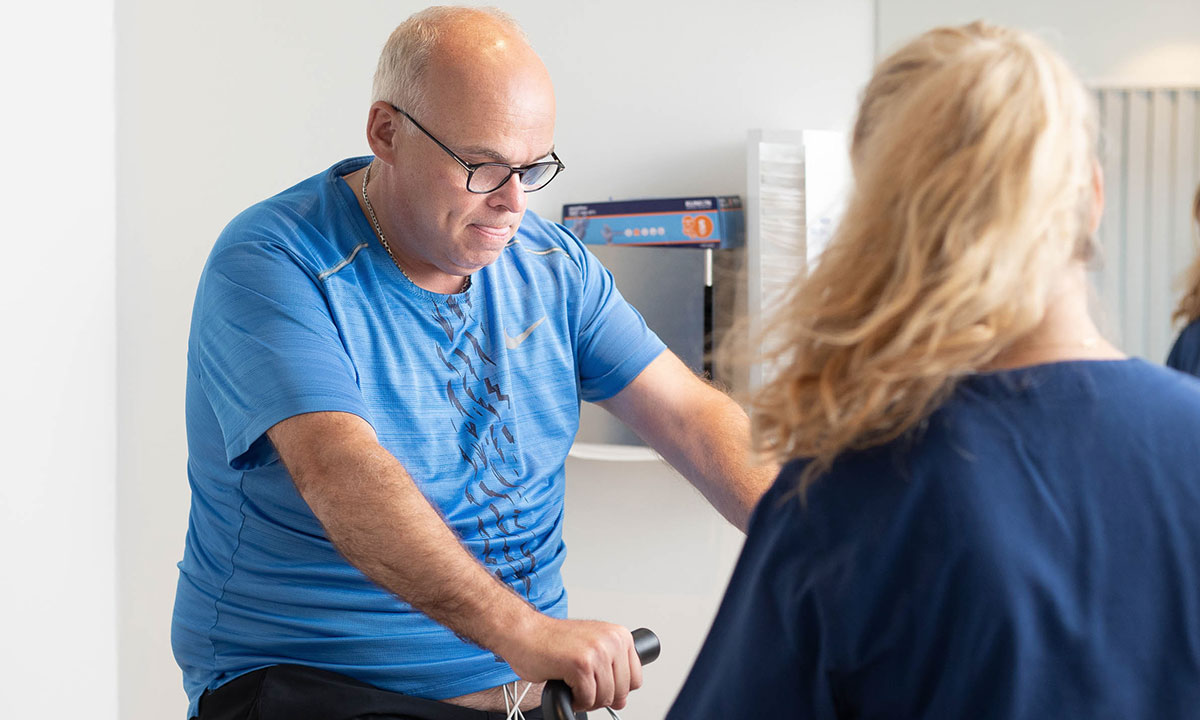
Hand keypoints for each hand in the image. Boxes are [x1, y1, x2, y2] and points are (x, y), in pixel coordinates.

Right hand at [498, 614, 642, 710]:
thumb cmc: (552, 640)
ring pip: (605, 697)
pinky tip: (566, 685)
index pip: (636, 678)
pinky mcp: (581, 664)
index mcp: (619, 635)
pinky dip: (575, 700)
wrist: (523, 632)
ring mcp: (597, 651)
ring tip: (573, 684)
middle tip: (582, 687)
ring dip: (587, 699)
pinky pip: (587, 699)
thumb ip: (610, 668)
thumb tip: (622, 699)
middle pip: (622, 691)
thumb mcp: (591, 647)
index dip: (618, 689)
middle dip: (601, 696)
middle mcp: (612, 640)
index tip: (601, 685)